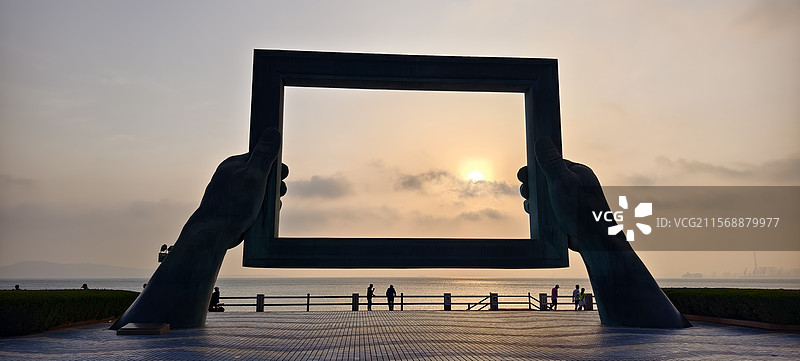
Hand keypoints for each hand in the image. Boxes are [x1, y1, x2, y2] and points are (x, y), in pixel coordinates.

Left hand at [111, 128, 287, 328]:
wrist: (213, 235)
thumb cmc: (233, 204)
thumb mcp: (254, 175)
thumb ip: (264, 154)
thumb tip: (272, 131)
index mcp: (233, 164)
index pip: (260, 157)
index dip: (275, 166)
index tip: (283, 175)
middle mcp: (230, 177)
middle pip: (261, 176)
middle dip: (274, 185)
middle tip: (279, 193)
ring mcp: (231, 194)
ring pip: (258, 193)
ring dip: (269, 200)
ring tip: (269, 208)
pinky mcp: (232, 209)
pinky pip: (252, 206)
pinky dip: (260, 211)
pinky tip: (261, 217)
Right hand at [519, 137, 689, 327]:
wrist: (594, 242)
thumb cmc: (581, 211)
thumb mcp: (562, 181)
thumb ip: (550, 162)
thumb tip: (541, 141)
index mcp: (577, 172)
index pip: (551, 164)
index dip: (535, 169)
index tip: (523, 176)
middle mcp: (575, 185)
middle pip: (545, 180)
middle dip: (532, 186)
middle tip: (525, 193)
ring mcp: (570, 201)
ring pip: (545, 196)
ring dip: (535, 200)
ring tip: (531, 206)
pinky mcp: (567, 215)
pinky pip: (549, 210)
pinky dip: (541, 212)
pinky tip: (537, 216)